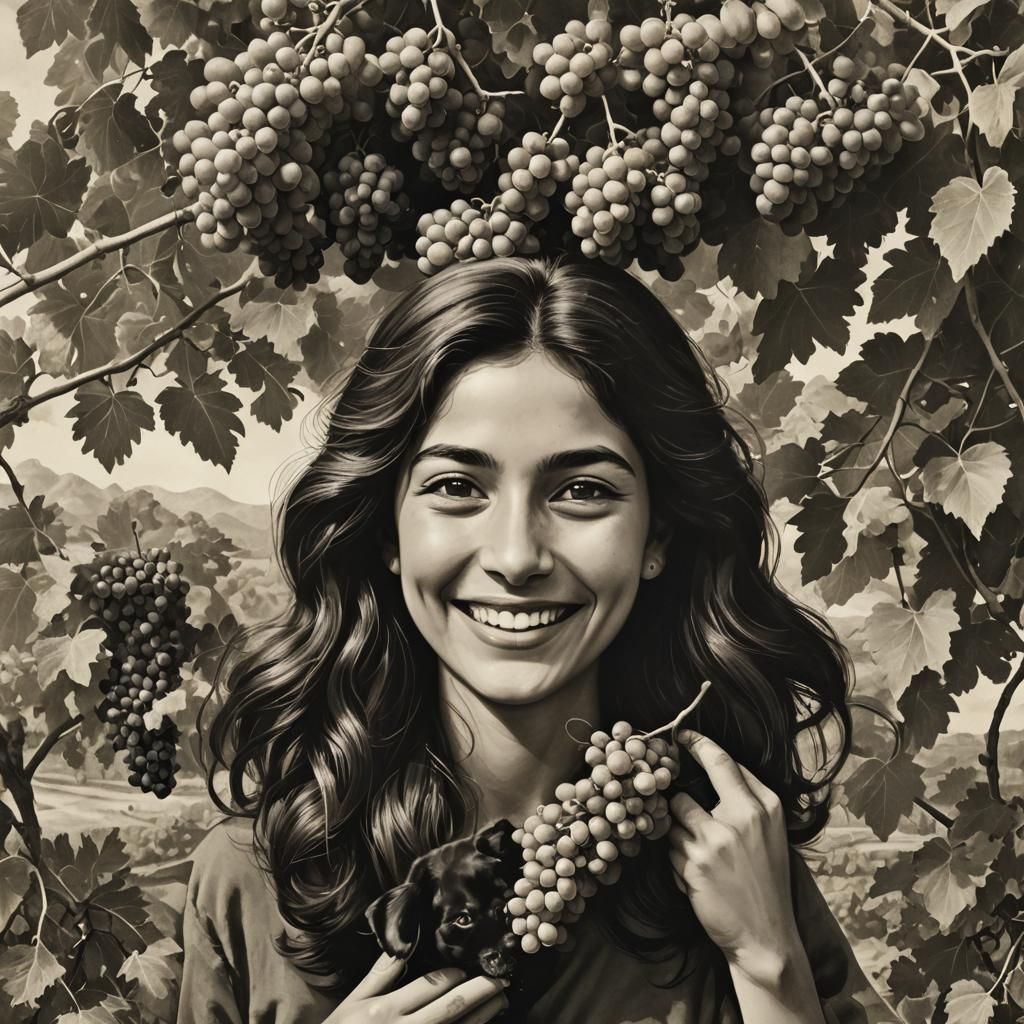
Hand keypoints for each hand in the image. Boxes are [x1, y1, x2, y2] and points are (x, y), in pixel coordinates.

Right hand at [328, 952, 510, 1023]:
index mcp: (386, 1012)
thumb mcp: (352, 1004)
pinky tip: (482, 1023)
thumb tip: (403, 945)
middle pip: (452, 1008)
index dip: (453, 975)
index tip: (467, 967)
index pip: (429, 986)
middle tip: (502, 977)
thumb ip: (379, 975)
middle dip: (481, 990)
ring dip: (484, 1014)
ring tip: (501, 998)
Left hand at [667, 729, 800, 978]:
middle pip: (682, 794)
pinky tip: (696, 878)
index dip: (696, 745)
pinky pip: (668, 851)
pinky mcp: (694, 865)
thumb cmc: (766, 881)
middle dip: (675, 809)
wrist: (766, 937)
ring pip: (670, 822)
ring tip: (698, 859)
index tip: (680, 737)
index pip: (721, 761)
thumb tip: (714, 763)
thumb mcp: (771, 833)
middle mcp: (740, 818)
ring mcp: (714, 842)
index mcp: (763, 806)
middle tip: (682, 824)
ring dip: (675, 838)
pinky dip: (675, 862)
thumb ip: (746, 797)